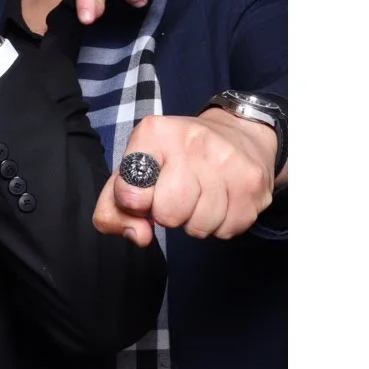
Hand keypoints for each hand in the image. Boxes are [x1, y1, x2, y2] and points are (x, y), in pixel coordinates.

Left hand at [93, 109, 277, 244]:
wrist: (239, 132)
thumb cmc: (177, 156)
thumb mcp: (138, 167)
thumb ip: (116, 207)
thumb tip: (139, 236)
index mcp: (154, 133)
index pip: (128, 191)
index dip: (134, 204)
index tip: (145, 194)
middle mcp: (191, 140)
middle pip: (168, 213)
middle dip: (168, 215)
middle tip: (177, 195)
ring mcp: (226, 161)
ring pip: (199, 227)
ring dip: (196, 222)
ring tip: (201, 196)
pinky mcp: (252, 183)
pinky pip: (227, 231)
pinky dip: (221, 225)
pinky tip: (221, 201)